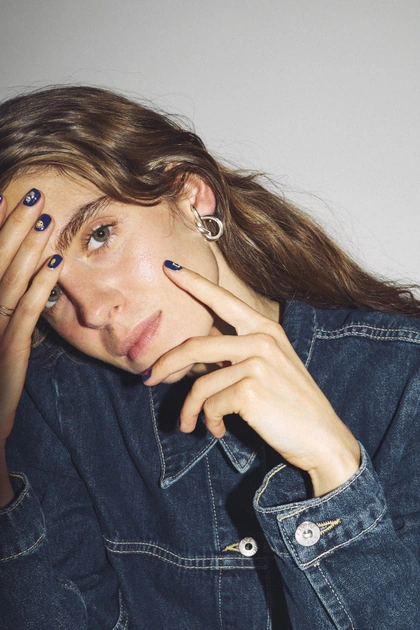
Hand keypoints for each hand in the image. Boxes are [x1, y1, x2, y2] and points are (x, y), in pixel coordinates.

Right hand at [0, 190, 62, 444]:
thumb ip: (6, 308)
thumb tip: (23, 276)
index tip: (6, 196)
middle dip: (14, 224)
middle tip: (33, 193)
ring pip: (10, 279)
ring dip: (28, 246)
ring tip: (45, 216)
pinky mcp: (7, 349)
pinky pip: (25, 312)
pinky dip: (41, 285)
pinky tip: (57, 262)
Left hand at [144, 262, 359, 495]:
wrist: (322, 439)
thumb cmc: (290, 405)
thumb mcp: (269, 367)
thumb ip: (237, 351)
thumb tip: (196, 348)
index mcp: (265, 329)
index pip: (223, 300)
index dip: (194, 283)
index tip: (169, 268)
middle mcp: (261, 339)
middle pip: (195, 345)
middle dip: (166, 364)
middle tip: (149, 379)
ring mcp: (257, 363)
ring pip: (200, 383)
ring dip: (189, 409)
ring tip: (189, 424)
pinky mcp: (249, 390)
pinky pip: (210, 404)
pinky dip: (208, 421)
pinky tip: (219, 430)